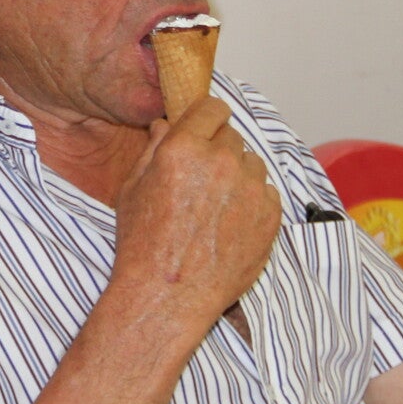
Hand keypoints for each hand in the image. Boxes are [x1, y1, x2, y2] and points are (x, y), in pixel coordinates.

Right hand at [110, 94, 280, 327]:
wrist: (169, 295)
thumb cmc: (143, 245)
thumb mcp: (132, 190)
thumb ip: (152, 150)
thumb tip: (166, 125)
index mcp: (184, 149)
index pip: (213, 108)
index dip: (207, 117)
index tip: (205, 128)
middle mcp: (221, 162)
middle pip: (232, 136)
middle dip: (218, 151)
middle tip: (201, 181)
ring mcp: (250, 189)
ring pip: (252, 164)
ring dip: (238, 176)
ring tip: (215, 207)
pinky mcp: (270, 215)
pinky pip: (267, 193)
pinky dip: (253, 203)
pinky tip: (229, 224)